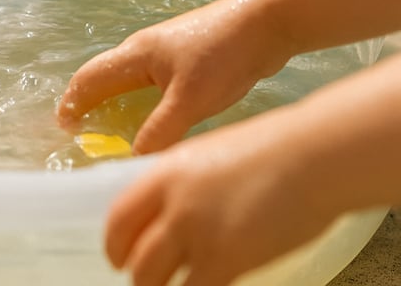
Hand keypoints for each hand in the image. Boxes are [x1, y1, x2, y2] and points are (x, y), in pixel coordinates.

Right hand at [57, 0, 290, 153]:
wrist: (264, 23)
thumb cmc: (221, 56)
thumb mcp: (189, 101)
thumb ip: (159, 131)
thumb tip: (132, 159)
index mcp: (135, 54)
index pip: (90, 77)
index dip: (72, 101)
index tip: (63, 127)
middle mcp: (143, 48)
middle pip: (103, 73)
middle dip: (87, 98)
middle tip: (78, 128)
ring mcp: (165, 49)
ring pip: (127, 76)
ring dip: (112, 97)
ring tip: (109, 124)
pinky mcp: (185, 55)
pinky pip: (149, 79)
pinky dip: (137, 97)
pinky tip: (151, 113)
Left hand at [105, 108, 334, 285]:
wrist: (308, 157)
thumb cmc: (267, 151)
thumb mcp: (206, 156)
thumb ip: (181, 185)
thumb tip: (167, 212)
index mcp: (165, 172)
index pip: (119, 216)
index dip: (115, 243)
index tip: (118, 255)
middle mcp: (173, 202)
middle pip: (133, 255)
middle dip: (136, 274)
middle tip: (147, 280)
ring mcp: (197, 232)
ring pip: (153, 279)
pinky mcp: (226, 259)